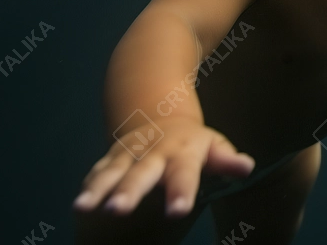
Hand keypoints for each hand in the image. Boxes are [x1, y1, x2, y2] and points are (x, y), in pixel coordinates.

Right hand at [73, 117, 254, 217]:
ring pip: (111, 172)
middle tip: (118, 211)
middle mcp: (154, 152)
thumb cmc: (195, 143)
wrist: (162, 113)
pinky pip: (98, 172)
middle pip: (141, 174)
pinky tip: (79, 203)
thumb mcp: (214, 146)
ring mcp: (129, 154)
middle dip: (129, 192)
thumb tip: (247, 166)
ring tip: (83, 207)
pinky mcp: (112, 158)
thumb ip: (227, 159)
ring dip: (98, 189)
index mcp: (183, 152)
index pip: (184, 174)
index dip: (181, 192)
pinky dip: (89, 186)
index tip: (178, 211)